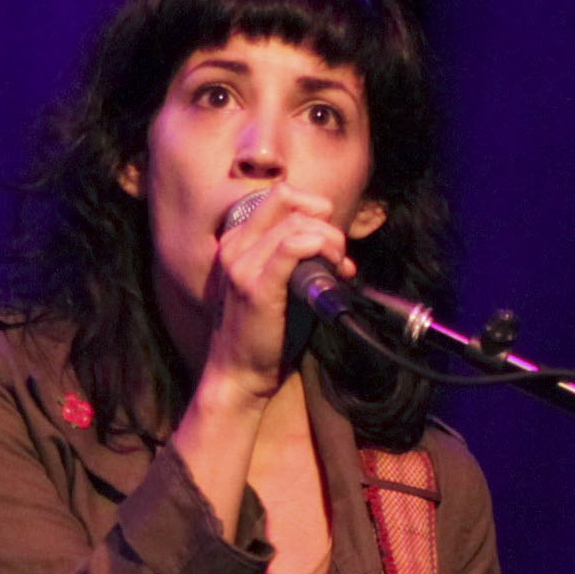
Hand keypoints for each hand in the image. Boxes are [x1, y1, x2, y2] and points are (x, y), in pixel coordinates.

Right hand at [198, 182, 351, 397]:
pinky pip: (293, 247)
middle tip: (339, 257)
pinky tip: (333, 268)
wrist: (238, 376)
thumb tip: (336, 245)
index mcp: (236, 243)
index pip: (279, 197)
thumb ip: (297, 258)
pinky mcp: (256, 287)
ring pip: (296, 224)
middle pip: (290, 202)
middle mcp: (235, 248)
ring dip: (329, 241)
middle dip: (326, 224)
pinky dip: (320, 249)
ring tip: (339, 268)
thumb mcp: (276, 285)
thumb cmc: (262, 336)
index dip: (313, 210)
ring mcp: (242, 266)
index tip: (329, 241)